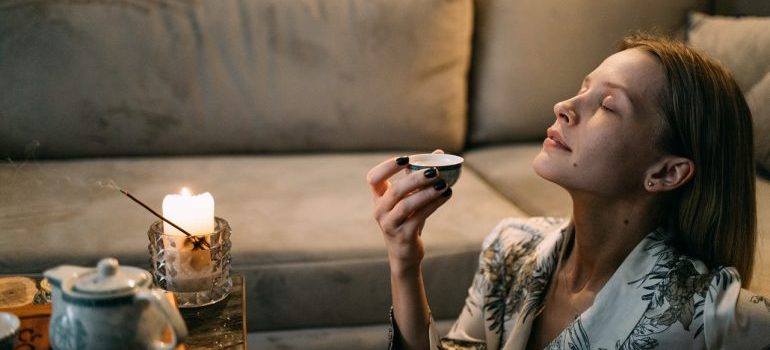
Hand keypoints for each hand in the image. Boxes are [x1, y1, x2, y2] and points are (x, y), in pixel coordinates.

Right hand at [366, 151, 452, 272]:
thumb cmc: (407, 219)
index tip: (406, 159)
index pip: (373, 178)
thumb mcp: (410, 198)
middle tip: (435, 171)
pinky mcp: (403, 236)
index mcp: (378, 198)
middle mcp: (379, 210)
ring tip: (444, 184)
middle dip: (415, 178)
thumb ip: (420, 176)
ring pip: (407, 205)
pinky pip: (419, 217)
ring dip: (427, 193)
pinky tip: (446, 195)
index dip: (387, 167)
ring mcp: (390, 224)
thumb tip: (439, 153)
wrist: (404, 252)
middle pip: (395, 190)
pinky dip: (434, 204)